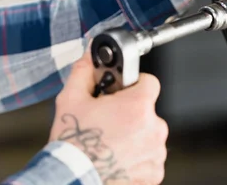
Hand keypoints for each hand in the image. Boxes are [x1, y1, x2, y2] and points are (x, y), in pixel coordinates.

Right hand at [49, 52, 167, 184]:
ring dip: (135, 135)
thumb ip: (84, 72)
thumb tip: (89, 55)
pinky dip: (137, 157)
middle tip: (108, 121)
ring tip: (111, 143)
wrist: (72, 180)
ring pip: (149, 134)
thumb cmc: (73, 145)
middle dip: (130, 112)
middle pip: (147, 109)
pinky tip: (117, 158)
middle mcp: (154, 128)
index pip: (150, 81)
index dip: (134, 83)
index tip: (122, 92)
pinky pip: (149, 157)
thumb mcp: (71, 100)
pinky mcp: (154, 172)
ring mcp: (156, 152)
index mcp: (138, 106)